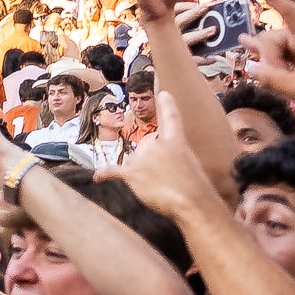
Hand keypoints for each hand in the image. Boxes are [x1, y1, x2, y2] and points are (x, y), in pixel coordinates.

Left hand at [106, 93, 218, 220]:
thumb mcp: (191, 164)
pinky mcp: (132, 172)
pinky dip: (105, 174)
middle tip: (169, 181)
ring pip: (134, 165)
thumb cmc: (196, 188)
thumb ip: (175, 157)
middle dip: (152, 167)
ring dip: (141, 176)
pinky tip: (98, 177)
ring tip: (159, 187)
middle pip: (145, 152)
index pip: (171, 118)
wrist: (191, 202)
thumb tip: (160, 166)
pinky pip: (113, 171)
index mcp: (177, 140)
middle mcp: (157, 144)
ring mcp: (143, 157)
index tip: (163, 93)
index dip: (167, 104)